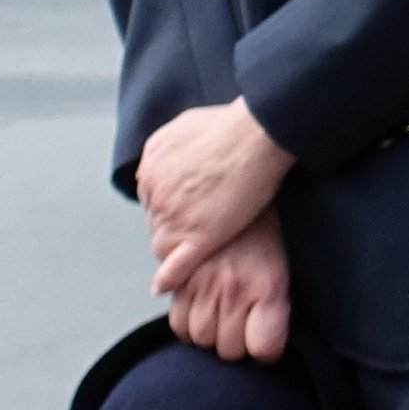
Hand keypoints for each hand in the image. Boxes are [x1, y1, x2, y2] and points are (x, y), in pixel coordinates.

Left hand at [138, 96, 293, 287]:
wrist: (257, 134)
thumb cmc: (232, 125)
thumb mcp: (186, 123)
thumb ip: (169, 144)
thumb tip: (162, 157)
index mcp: (152, 165)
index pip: (151, 197)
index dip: (171, 204)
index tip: (186, 207)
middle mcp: (155, 192)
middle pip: (155, 220)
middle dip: (173, 223)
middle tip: (198, 222)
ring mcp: (173, 217)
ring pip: (163, 243)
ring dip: (176, 245)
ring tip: (199, 243)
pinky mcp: (197, 237)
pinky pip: (174, 267)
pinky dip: (168, 278)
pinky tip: (165, 285)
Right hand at [165, 218, 291, 361]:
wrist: (232, 185)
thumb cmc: (261, 230)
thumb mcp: (279, 267)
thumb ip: (270, 308)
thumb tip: (259, 348)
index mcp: (268, 286)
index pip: (264, 347)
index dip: (265, 352)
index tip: (265, 345)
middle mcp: (235, 289)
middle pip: (228, 350)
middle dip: (236, 345)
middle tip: (241, 327)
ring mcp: (204, 284)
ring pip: (200, 339)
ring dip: (210, 335)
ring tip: (221, 315)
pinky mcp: (178, 278)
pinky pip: (178, 322)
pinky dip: (187, 324)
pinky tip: (200, 308)